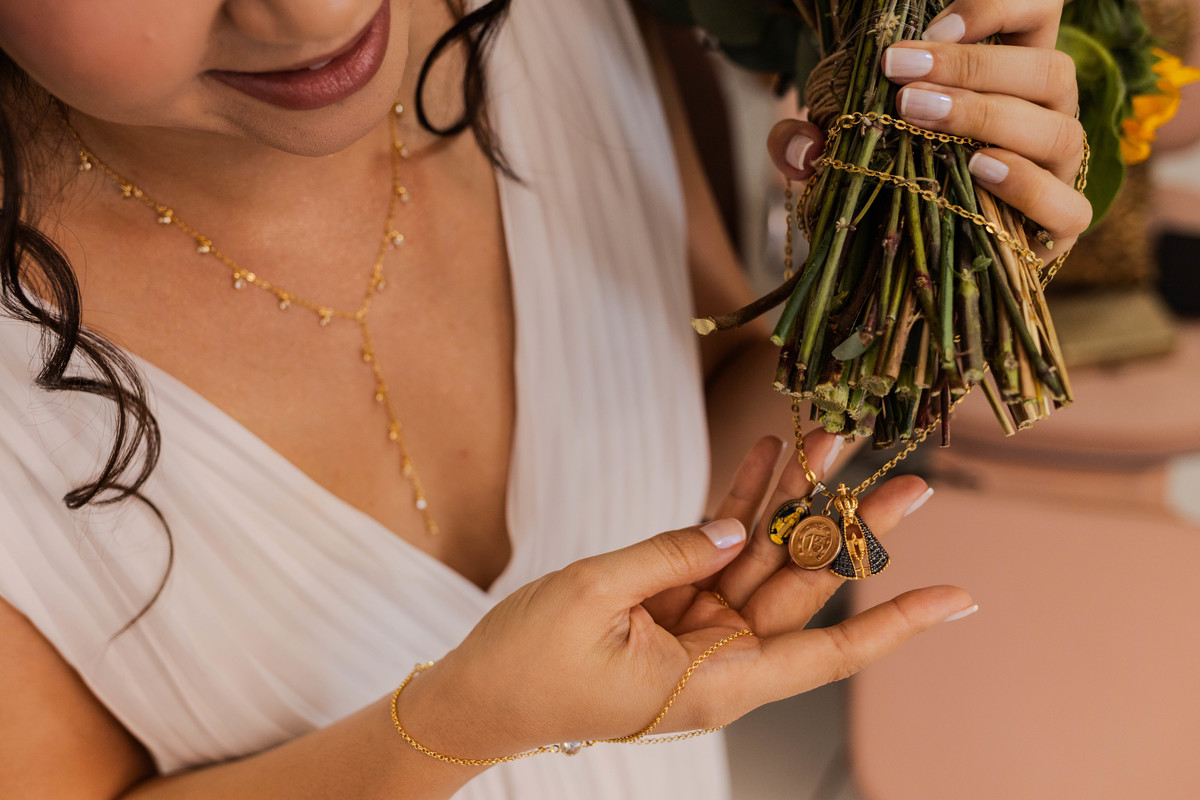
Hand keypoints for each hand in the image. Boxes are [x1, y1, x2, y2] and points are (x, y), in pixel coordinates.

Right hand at [397, 435, 973, 759]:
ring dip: (796, 502)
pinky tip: (764, 457)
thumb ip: (670, 555)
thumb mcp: (592, 600)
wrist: (477, 695)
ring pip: (764, 558)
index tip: (956, 598)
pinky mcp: (669, 598)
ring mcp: (696, 625)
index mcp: (715, 682)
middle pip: (804, 589)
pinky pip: (715, 546)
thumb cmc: (528, 665)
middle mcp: (720, 656)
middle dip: (852, 533)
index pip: (826, 652)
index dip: (895, 625)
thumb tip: (736, 526)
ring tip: (833, 443)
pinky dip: (738, 503)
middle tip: (904, 483)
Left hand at [768, 0, 1089, 259]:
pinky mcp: (1060, 228)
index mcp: (1015, 73)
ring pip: (1058, 129)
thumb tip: (800, 146)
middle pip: (1048, 68)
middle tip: (903, 81)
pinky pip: (1068, 206)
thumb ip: (811, 139)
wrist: (921, 256)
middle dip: (972, 68)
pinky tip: (978, 169)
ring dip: (989, 117)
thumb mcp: (845, 150)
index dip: (998, 5)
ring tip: (924, 119)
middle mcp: (1049, 114)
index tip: (932, 26)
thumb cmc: (894, 181)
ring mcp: (1060, 171)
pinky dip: (1028, 185)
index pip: (1040, 9)